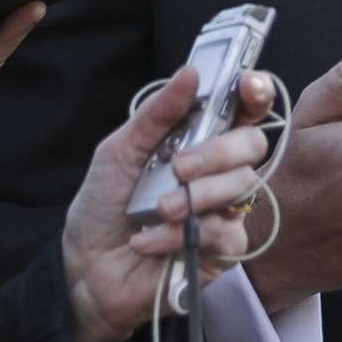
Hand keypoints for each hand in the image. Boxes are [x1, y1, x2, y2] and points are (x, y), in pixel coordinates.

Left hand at [60, 64, 275, 341]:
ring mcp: (224, 210)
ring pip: (243, 187)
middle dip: (218, 152)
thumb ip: (156, 114)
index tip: (246, 86)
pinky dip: (182, 234)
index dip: (255, 93)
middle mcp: (218, 172)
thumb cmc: (102, 207)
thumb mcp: (119, 151)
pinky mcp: (223, 251)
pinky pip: (225, 233)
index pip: (243, 111)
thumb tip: (190, 72)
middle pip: (253, 146)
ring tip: (157, 209)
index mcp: (199, 141)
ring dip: (196, 196)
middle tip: (179, 167)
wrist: (86, 269)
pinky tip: (149, 240)